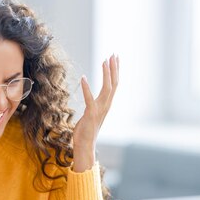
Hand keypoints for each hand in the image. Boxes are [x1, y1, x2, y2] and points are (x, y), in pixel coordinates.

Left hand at [72, 54, 118, 171]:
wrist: (85, 145)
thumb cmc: (86, 130)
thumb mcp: (92, 114)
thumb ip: (94, 106)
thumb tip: (93, 100)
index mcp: (106, 104)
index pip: (114, 84)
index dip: (115, 71)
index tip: (114, 58)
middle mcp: (106, 105)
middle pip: (114, 83)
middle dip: (114, 68)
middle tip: (114, 54)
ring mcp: (100, 109)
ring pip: (107, 88)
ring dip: (106, 73)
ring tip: (105, 60)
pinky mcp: (91, 113)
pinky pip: (90, 98)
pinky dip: (87, 88)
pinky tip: (84, 77)